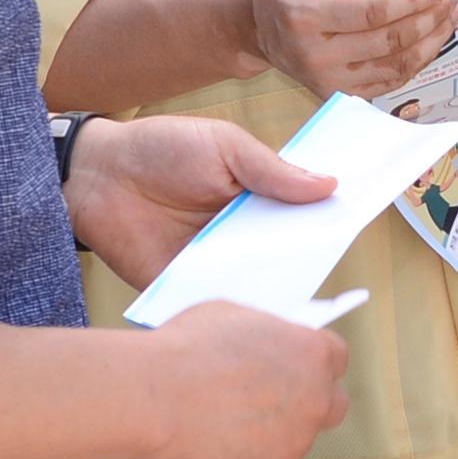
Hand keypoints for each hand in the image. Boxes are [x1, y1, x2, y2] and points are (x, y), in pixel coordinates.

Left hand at [63, 113, 335, 283]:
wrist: (96, 175)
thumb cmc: (161, 148)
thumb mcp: (224, 146)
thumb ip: (272, 170)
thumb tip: (330, 185)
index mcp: (259, 197)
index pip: (304, 212)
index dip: (331, 215)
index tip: (362, 215)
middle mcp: (244, 234)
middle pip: (287, 252)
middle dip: (310, 255)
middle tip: (332, 257)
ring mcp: (216, 262)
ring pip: (258, 281)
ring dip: (276, 286)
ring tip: (300, 290)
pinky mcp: (186, 285)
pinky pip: (217, 301)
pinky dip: (235, 308)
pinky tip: (254, 311)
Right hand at [137, 296, 353, 458]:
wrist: (153, 398)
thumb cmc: (185, 349)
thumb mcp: (235, 316)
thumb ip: (266, 334)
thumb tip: (267, 342)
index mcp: (313, 353)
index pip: (334, 359)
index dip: (312, 364)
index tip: (293, 368)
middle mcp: (316, 399)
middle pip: (331, 405)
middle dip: (309, 403)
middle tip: (272, 402)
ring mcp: (296, 442)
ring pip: (293, 440)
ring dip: (271, 434)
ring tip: (222, 424)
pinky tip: (212, 446)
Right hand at [236, 0, 457, 99]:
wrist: (258, 25)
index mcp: (306, 14)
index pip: (373, 12)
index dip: (414, 1)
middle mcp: (315, 53)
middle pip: (390, 40)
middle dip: (430, 17)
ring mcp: (327, 80)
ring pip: (396, 65)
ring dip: (432, 40)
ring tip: (451, 15)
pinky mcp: (339, 94)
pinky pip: (390, 81)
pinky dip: (417, 61)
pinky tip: (432, 38)